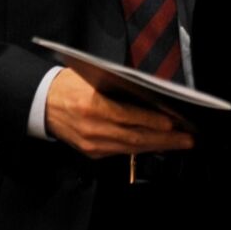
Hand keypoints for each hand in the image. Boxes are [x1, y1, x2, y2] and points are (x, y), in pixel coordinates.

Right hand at [45, 67, 193, 157]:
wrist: (43, 102)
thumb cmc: (71, 84)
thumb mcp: (95, 78)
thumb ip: (121, 88)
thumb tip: (153, 96)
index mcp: (92, 105)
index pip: (128, 116)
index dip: (152, 122)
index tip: (173, 123)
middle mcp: (92, 128)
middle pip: (134, 137)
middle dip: (165, 139)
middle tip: (187, 138)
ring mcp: (92, 143)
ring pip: (130, 147)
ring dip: (157, 145)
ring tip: (179, 142)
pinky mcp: (91, 152)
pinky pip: (121, 151)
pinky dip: (141, 147)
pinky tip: (156, 143)